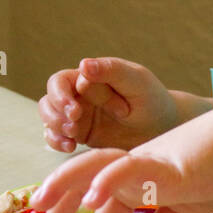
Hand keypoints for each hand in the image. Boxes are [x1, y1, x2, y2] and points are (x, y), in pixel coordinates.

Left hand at [29, 99, 212, 212]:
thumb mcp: (187, 208)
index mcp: (134, 180)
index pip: (98, 200)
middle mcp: (131, 169)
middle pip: (80, 177)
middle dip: (56, 204)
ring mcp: (143, 163)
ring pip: (91, 165)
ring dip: (62, 184)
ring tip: (43, 207)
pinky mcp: (159, 163)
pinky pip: (125, 167)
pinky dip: (106, 181)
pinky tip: (94, 200)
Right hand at [37, 57, 178, 151]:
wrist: (163, 128)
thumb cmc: (151, 98)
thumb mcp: (136, 80)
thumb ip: (111, 71)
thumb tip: (83, 65)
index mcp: (88, 78)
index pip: (60, 82)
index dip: (62, 96)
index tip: (76, 110)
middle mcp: (79, 96)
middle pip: (49, 101)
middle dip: (54, 114)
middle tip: (73, 126)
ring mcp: (78, 117)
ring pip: (49, 119)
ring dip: (54, 128)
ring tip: (71, 139)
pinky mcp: (81, 136)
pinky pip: (57, 138)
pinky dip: (57, 142)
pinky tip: (70, 147)